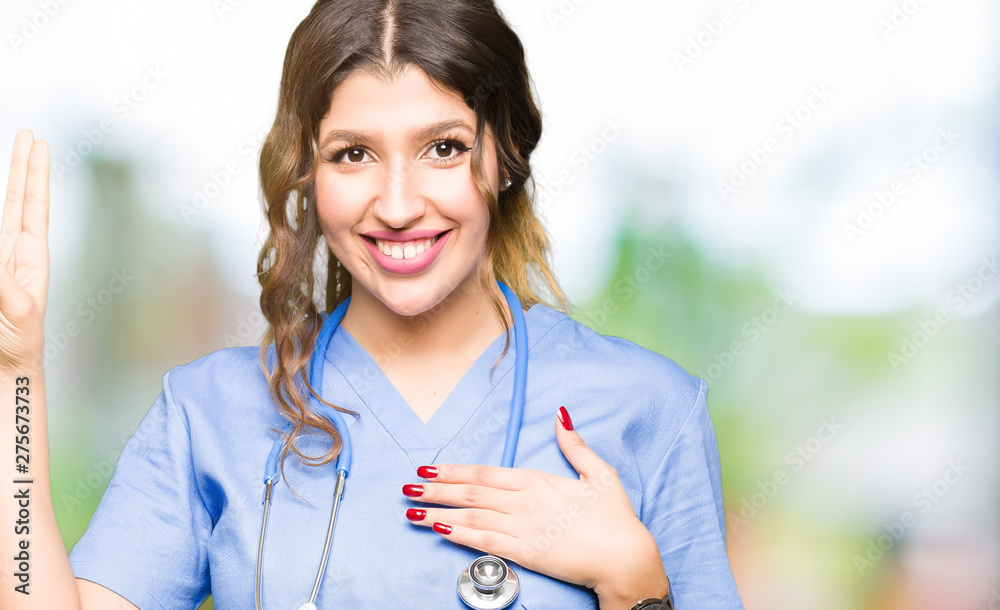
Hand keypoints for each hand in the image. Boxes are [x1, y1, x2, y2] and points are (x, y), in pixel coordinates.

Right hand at [0, 130, 49, 374]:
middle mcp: (11, 252)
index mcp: (31, 257)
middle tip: (28, 133)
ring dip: (2, 190)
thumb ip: (2, 281)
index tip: (38, 143)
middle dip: (20, 167)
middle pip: (15, 200)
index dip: (33, 174)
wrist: (2, 370)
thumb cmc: (16, 344)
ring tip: (10, 152)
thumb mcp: (16, 309)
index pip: (31, 205)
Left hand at [401, 405, 667, 600]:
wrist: (623, 558)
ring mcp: (522, 529)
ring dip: (438, 512)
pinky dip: (459, 535)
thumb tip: (560, 415)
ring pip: (471, 517)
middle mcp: (525, 502)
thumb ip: (575, 445)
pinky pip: (484, 542)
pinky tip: (440, 530)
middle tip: (407, 487)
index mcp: (539, 481)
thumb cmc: (614, 518)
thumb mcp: (600, 473)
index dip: (454, 471)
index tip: (429, 468)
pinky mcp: (524, 554)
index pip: (485, 474)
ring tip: (412, 510)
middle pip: (471, 493)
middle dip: (436, 489)